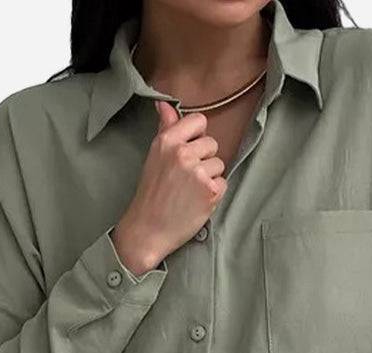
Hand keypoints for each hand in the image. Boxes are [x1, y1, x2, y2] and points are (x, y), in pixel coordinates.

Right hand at [110, 100, 226, 274]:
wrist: (148, 229)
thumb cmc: (151, 193)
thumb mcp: (154, 156)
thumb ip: (166, 129)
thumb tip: (165, 105)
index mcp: (168, 141)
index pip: (199, 121)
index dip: (198, 136)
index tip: (190, 150)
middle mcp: (183, 153)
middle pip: (212, 144)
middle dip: (204, 159)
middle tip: (187, 177)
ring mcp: (198, 172)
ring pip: (219, 164)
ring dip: (209, 177)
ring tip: (191, 190)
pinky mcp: (210, 191)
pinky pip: (223, 183)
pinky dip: (214, 193)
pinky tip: (197, 200)